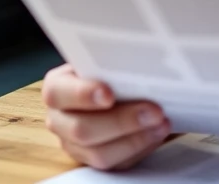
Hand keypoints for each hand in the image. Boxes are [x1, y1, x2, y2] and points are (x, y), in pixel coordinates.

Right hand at [41, 63, 169, 169]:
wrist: (119, 84)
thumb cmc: (111, 68)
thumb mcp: (107, 58)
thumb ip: (114, 59)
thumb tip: (138, 55)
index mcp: (57, 87)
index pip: (58, 93)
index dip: (82, 94)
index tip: (108, 94)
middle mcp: (60, 118)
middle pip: (82, 129)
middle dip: (121, 121)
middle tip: (153, 110)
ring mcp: (74, 143)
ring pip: (99, 153)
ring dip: (135, 139)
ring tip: (161, 123)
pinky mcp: (94, 158)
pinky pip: (116, 163)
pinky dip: (140, 148)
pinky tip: (157, 133)